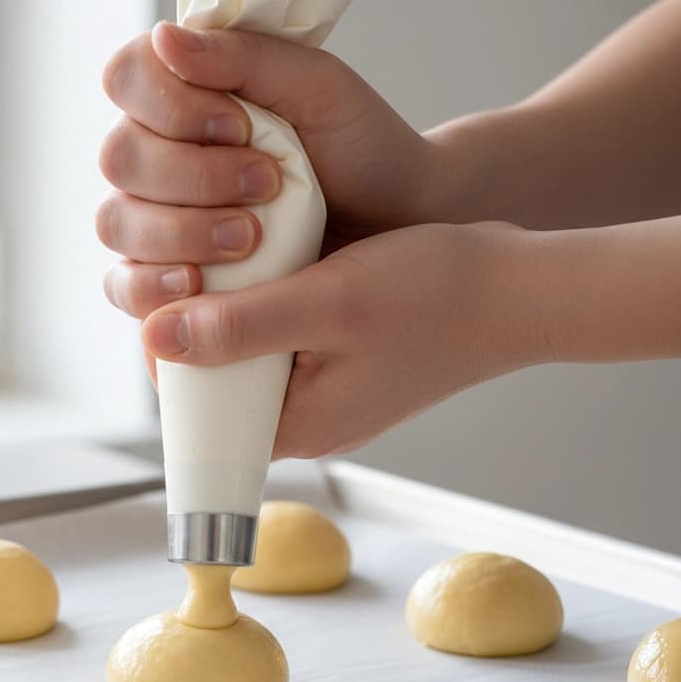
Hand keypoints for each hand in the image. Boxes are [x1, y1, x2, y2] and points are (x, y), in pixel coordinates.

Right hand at [96, 21, 438, 314]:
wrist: (399, 224)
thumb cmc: (361, 149)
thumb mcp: (318, 88)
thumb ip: (244, 59)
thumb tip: (165, 39)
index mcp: (183, 93)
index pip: (127, 81)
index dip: (172, 107)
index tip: (241, 126)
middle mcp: (156, 154)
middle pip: (120, 158)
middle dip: (192, 175)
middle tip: (266, 184)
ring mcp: (154, 219)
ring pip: (117, 222)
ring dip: (181, 231)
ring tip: (251, 238)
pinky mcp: (165, 278)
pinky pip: (124, 286)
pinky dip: (150, 286)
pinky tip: (196, 285)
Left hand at [135, 221, 547, 457]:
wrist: (523, 289)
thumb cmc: (438, 295)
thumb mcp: (328, 302)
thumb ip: (241, 326)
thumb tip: (157, 340)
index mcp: (297, 427)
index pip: (200, 412)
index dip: (171, 357)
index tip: (168, 292)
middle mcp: (307, 421)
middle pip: (220, 384)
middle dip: (201, 325)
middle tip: (203, 260)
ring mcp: (327, 394)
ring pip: (250, 357)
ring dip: (235, 308)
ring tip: (238, 253)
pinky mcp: (343, 364)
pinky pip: (283, 340)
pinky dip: (270, 302)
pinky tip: (273, 259)